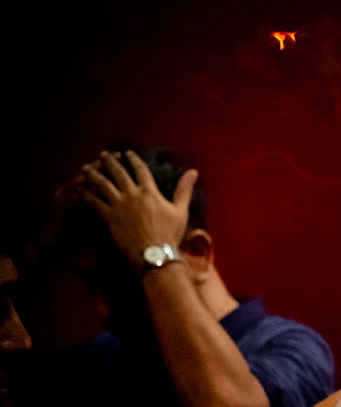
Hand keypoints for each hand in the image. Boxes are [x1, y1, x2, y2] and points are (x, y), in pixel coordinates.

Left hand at [76, 150, 198, 268]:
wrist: (155, 253)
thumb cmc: (170, 234)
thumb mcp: (180, 210)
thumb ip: (184, 189)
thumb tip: (194, 172)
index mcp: (149, 191)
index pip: (140, 169)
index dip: (133, 160)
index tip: (127, 153)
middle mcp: (132, 194)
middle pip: (118, 173)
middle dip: (109, 162)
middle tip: (102, 155)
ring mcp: (119, 205)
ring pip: (103, 184)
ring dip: (93, 175)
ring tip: (86, 168)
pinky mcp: (109, 217)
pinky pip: (95, 203)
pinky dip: (87, 195)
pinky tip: (80, 190)